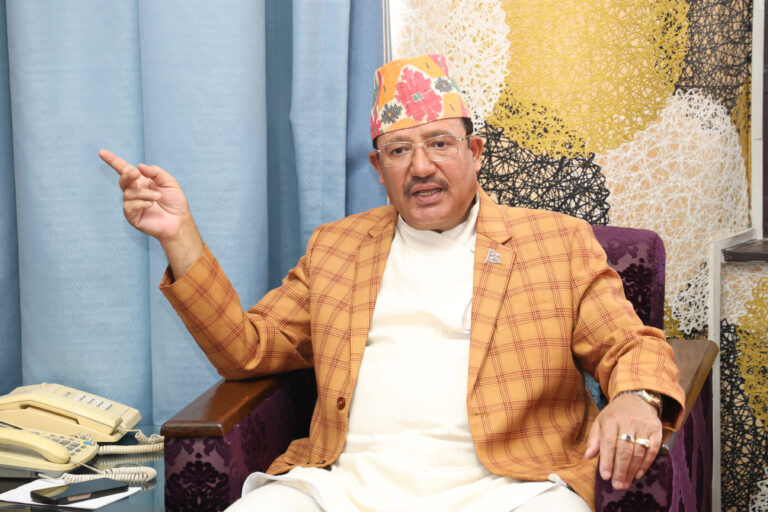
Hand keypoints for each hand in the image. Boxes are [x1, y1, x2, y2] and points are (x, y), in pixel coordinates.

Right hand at [99, 149, 202, 277]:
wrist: (179, 222)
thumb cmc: (175, 202)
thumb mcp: (169, 182)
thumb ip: (155, 172)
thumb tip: (138, 166)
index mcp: (142, 182)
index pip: (124, 170)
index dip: (113, 161)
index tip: (101, 152)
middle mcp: (134, 192)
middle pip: (123, 180)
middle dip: (128, 175)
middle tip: (136, 174)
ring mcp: (132, 204)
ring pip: (129, 193)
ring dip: (144, 193)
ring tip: (158, 197)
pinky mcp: (132, 216)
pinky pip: (129, 206)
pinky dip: (140, 203)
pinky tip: (151, 205)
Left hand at [584, 393, 662, 489]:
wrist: (636, 399)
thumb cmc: (615, 414)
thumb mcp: (600, 422)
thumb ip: (594, 439)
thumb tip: (588, 456)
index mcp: (611, 419)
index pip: (608, 443)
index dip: (607, 461)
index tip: (605, 476)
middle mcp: (628, 422)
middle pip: (625, 450)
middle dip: (620, 470)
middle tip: (617, 485)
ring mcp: (643, 426)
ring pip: (639, 452)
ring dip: (632, 470)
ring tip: (625, 482)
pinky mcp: (656, 430)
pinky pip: (652, 450)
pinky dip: (646, 464)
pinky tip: (638, 474)